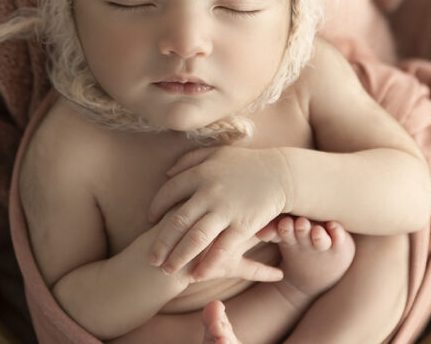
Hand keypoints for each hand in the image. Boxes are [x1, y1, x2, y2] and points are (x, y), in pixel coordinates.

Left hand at [147, 146, 293, 279]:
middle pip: (177, 221)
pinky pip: (222, 249)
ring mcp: (226, 210)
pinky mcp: (243, 225)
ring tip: (167, 270)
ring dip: (179, 256)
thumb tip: (167, 173)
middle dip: (161, 243)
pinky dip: (208, 264)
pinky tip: (197, 275)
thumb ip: (190, 160)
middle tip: (151, 259)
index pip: (168, 193)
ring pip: (196, 238)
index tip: (149, 220)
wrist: (281, 173)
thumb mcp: (216, 154)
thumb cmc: (246, 163)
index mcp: (201, 173)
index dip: (156, 208)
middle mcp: (209, 192)